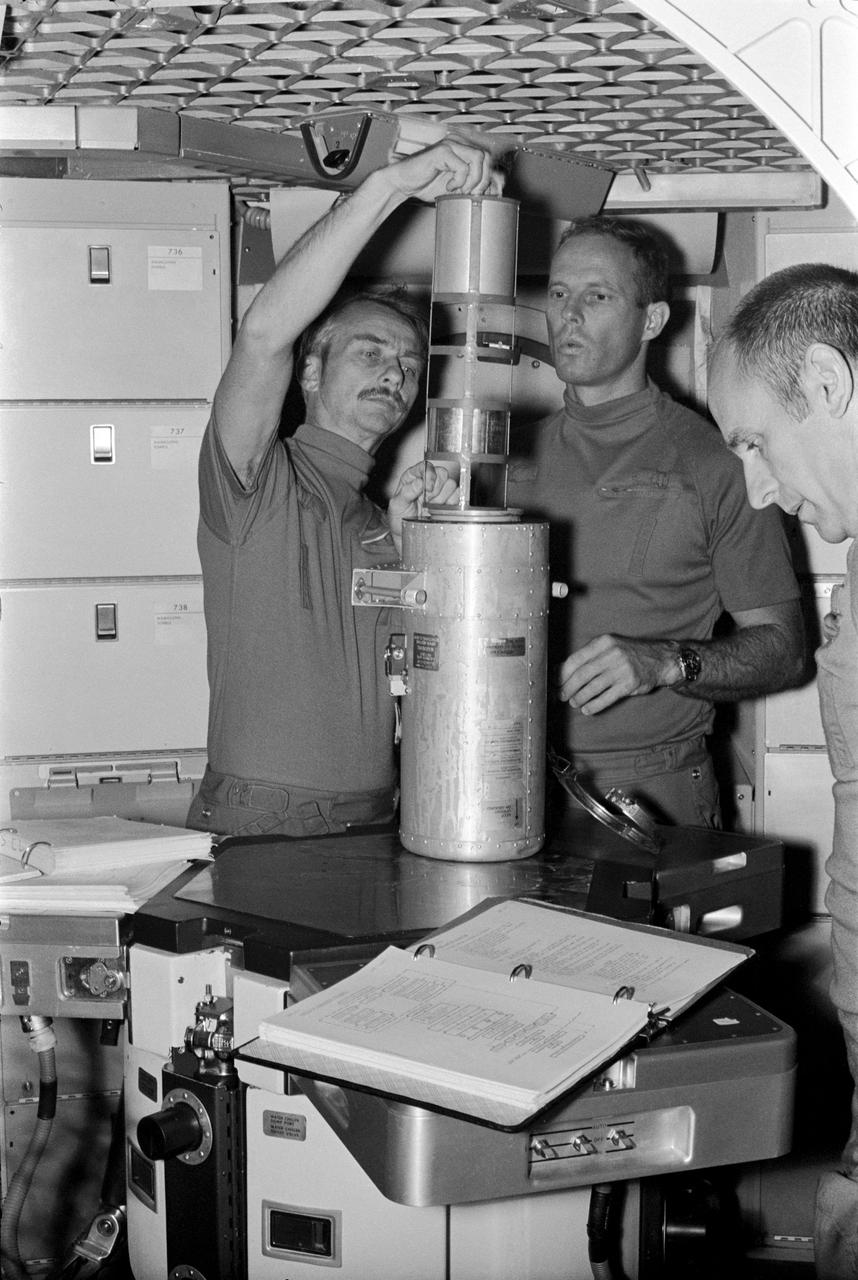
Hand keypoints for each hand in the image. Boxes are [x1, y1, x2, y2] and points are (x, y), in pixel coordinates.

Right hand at [384, 139, 501, 204]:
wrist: (404, 183)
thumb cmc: (427, 184)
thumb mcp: (457, 188)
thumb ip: (475, 185)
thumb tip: (497, 190)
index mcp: (464, 149)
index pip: (490, 159)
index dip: (492, 179)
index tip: (485, 195)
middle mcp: (459, 142)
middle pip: (487, 157)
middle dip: (484, 180)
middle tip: (472, 194)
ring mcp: (451, 144)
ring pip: (478, 158)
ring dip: (474, 179)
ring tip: (461, 190)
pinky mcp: (442, 151)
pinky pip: (462, 166)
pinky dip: (459, 180)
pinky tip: (449, 186)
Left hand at [388, 461, 458, 552]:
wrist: (407, 534)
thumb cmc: (399, 518)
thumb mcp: (396, 505)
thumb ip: (406, 492)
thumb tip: (419, 482)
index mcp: (413, 476)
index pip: (426, 466)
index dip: (429, 475)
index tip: (428, 488)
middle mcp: (427, 481)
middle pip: (442, 473)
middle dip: (436, 488)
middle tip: (427, 501)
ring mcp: (439, 490)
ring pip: (451, 484)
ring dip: (442, 498)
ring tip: (431, 507)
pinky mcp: (449, 500)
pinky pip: (458, 495)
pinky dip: (451, 503)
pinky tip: (440, 510)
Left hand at [558, 635, 677, 714]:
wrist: (660, 659)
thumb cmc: (628, 654)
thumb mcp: (609, 647)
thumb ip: (588, 656)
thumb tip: (560, 669)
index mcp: (603, 642)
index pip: (575, 659)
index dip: (561, 673)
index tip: (553, 682)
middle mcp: (612, 654)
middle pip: (582, 675)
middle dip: (568, 688)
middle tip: (560, 696)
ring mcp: (621, 669)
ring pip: (592, 687)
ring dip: (579, 698)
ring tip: (574, 702)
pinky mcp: (629, 684)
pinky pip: (607, 698)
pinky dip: (594, 705)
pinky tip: (587, 709)